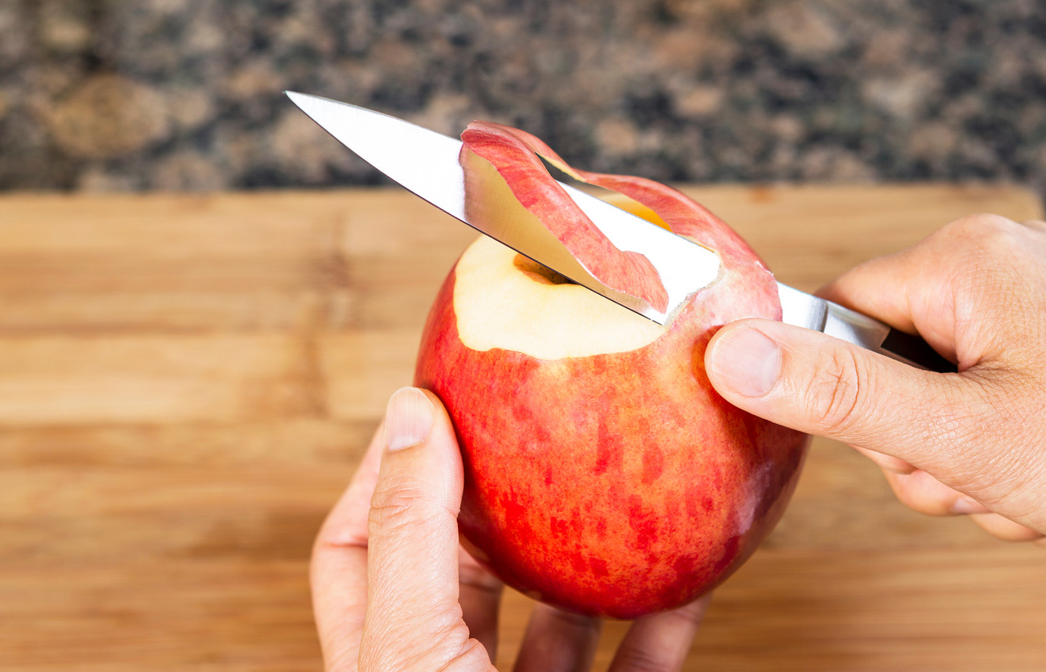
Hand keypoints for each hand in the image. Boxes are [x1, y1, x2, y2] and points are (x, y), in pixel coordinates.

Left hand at [311, 386, 709, 671]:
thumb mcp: (412, 647)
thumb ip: (412, 535)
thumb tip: (412, 412)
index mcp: (384, 655)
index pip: (356, 544)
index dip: (387, 468)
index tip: (433, 400)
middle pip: (461, 566)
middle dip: (498, 495)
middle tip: (537, 423)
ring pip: (555, 613)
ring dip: (590, 549)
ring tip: (617, 480)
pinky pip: (640, 661)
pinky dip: (666, 614)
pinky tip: (689, 570)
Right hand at [705, 214, 1045, 552]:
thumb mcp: (965, 436)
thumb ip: (839, 396)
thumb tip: (725, 352)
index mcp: (963, 259)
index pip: (835, 314)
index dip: (850, 396)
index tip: (909, 442)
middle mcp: (997, 260)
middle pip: (888, 362)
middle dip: (926, 445)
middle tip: (988, 476)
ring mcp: (1035, 298)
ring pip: (940, 392)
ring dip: (972, 462)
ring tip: (1036, 488)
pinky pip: (991, 393)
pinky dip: (1011, 451)